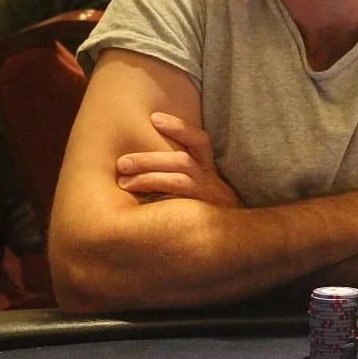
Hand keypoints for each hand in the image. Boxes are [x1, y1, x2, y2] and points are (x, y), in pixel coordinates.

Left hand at [115, 112, 242, 207]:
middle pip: (182, 161)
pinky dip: (158, 201)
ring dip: (148, 178)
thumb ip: (183, 176)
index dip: (179, 128)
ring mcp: (209, 199)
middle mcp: (212, 182)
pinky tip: (137, 205)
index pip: (200, 141)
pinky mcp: (203, 217)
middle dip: (149, 159)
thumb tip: (144, 163)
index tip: (154, 117)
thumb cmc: (209, 213)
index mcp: (211, 171)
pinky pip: (177, 205)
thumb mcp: (204, 191)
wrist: (236, 240)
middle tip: (121, 162)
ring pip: (178, 180)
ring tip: (123, 182)